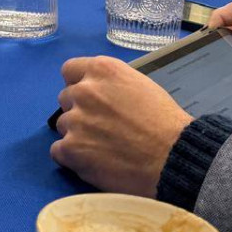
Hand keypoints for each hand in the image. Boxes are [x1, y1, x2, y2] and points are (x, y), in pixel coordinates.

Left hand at [50, 57, 193, 196]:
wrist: (173, 158)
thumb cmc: (164, 123)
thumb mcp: (140, 85)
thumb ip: (111, 84)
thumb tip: (98, 93)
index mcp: (102, 70)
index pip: (70, 70)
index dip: (79, 85)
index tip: (90, 100)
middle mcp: (84, 90)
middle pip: (66, 99)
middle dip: (80, 111)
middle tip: (102, 128)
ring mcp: (75, 120)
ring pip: (63, 126)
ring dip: (77, 135)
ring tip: (103, 148)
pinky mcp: (71, 149)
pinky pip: (58, 151)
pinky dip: (71, 158)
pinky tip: (92, 162)